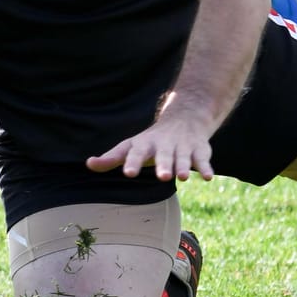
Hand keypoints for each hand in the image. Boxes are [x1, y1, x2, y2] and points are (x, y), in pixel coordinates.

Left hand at [85, 103, 216, 181]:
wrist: (184, 119)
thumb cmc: (151, 141)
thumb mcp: (130, 147)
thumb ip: (111, 158)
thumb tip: (88, 165)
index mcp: (145, 144)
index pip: (136, 153)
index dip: (132, 162)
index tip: (128, 173)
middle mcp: (164, 145)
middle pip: (163, 155)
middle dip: (163, 165)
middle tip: (161, 177)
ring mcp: (182, 147)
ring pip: (183, 157)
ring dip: (183, 166)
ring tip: (182, 177)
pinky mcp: (199, 150)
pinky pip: (203, 159)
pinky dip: (205, 168)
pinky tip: (207, 178)